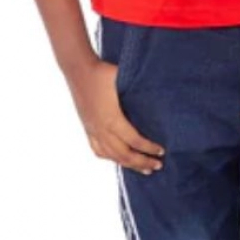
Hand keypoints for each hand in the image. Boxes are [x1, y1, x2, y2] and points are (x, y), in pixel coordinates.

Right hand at [65, 59, 165, 174]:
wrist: (78, 70)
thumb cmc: (102, 72)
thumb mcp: (123, 79)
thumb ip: (139, 89)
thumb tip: (160, 93)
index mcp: (112, 119)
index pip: (134, 141)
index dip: (149, 148)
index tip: (162, 151)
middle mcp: (101, 129)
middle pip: (124, 154)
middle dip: (142, 162)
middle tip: (157, 165)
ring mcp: (93, 130)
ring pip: (111, 156)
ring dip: (128, 164)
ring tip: (143, 168)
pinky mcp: (87, 128)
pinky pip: (98, 150)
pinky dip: (110, 158)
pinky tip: (118, 160)